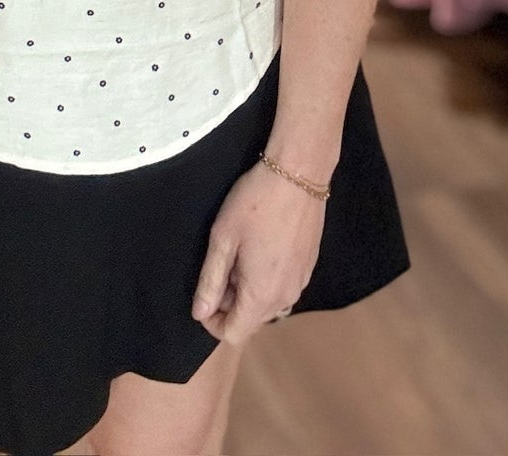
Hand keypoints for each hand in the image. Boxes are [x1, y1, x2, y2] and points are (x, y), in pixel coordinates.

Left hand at [191, 159, 325, 343]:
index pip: (234, 334)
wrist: (299, 173)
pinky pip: (282, 287)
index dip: (212, 322)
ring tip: (238, 252)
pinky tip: (259, 245)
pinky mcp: (308, 266)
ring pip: (267, 303)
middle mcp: (286, 296)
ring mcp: (301, 282)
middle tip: (219, 264)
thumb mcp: (223, 238)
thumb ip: (210, 280)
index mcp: (262, 295)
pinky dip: (266, 278)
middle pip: (251, 319)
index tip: (203, 296)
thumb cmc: (256, 203)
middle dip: (229, 302)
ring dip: (247, 290)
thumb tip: (199, 313)